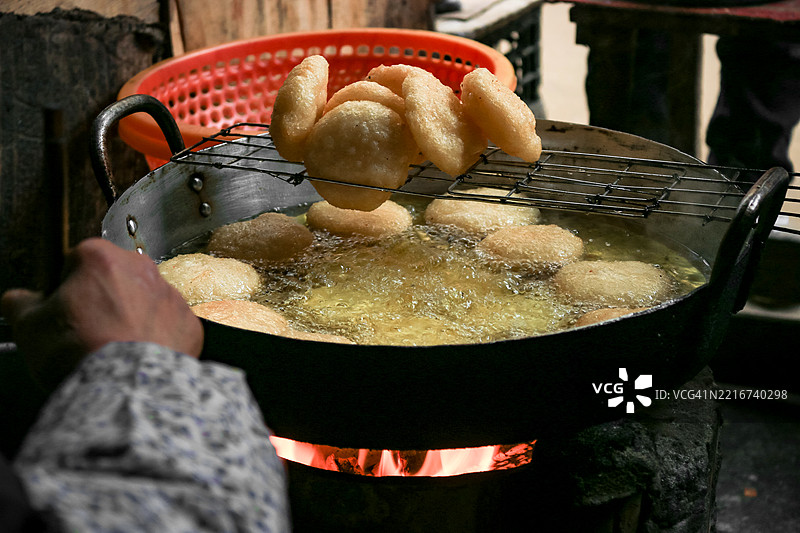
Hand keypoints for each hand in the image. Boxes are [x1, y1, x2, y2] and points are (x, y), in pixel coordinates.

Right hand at [1, 238, 203, 389]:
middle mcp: (141, 268)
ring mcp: (170, 295)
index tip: (65, 310)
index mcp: (99, 257)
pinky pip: (168, 325)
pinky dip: (156, 338)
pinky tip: (139, 357)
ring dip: (132, 318)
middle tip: (89, 332)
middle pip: (116, 279)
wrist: (127, 386)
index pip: (77, 262)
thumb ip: (21, 304)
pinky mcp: (189, 323)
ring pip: (145, 301)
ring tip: (114, 348)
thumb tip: (17, 300)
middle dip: (103, 300)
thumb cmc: (79, 351)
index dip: (67, 288)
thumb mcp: (29, 327)